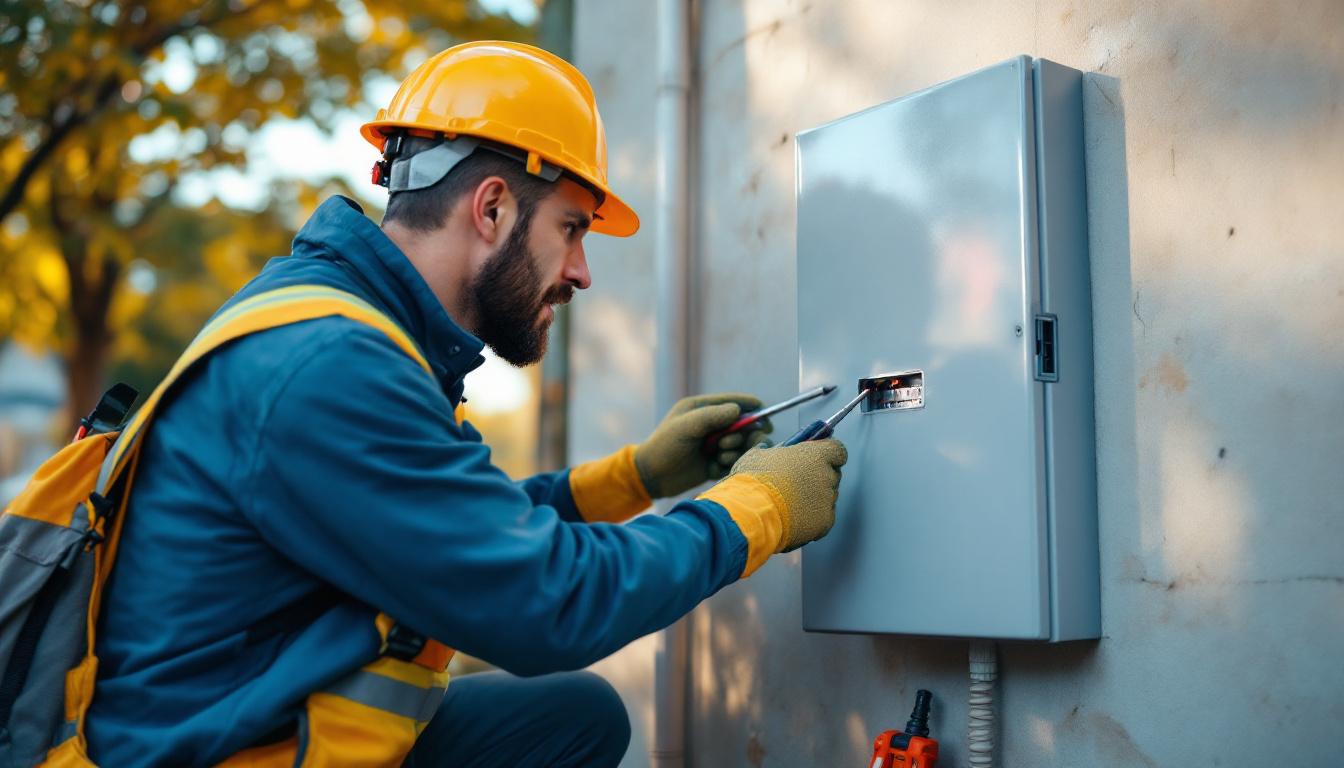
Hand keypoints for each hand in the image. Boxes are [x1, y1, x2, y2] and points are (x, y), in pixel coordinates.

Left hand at [633, 392, 773, 497]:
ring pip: (742, 445)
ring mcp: (715, 445)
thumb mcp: (686, 426)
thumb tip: (739, 410)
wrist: (652, 477)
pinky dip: (730, 464)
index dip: (752, 407)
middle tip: (733, 443)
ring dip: (737, 450)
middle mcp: (711, 425)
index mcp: (702, 409)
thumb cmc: (664, 446)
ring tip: (721, 455)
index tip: (764, 414)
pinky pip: (735, 462)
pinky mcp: (716, 463)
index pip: (734, 402)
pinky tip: (715, 467)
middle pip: (744, 425)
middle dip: (744, 434)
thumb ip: (712, 416)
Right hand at [727, 439, 847, 550]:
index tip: (819, 458)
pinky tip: (795, 519)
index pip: (837, 450)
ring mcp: (827, 500)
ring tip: (790, 505)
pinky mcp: (825, 521)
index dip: (829, 455)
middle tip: (798, 484)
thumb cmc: (753, 481)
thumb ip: (771, 451)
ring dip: (814, 499)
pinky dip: (813, 518)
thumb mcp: (758, 456)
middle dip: (818, 478)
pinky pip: (824, 517)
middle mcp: (826, 476)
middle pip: (831, 475)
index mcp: (815, 454)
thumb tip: (768, 448)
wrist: (751, 513)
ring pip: (827, 497)